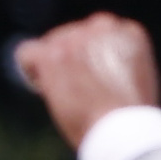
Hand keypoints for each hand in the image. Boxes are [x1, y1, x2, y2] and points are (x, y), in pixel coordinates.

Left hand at [13, 14, 160, 148]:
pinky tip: (42, 88)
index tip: (94, 81)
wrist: (124, 133)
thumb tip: (94, 70)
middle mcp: (103, 26)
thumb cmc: (131, 122)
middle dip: (70, 61)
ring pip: (51, 45)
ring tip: (66, 96)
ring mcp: (75, 38)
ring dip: (53, 68)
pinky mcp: (52, 54)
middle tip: (78, 94)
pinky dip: (29, 70)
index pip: (99, 34)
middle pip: (72, 37)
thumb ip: (116, 66)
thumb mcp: (133, 85)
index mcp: (129, 32)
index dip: (92, 58)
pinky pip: (27, 53)